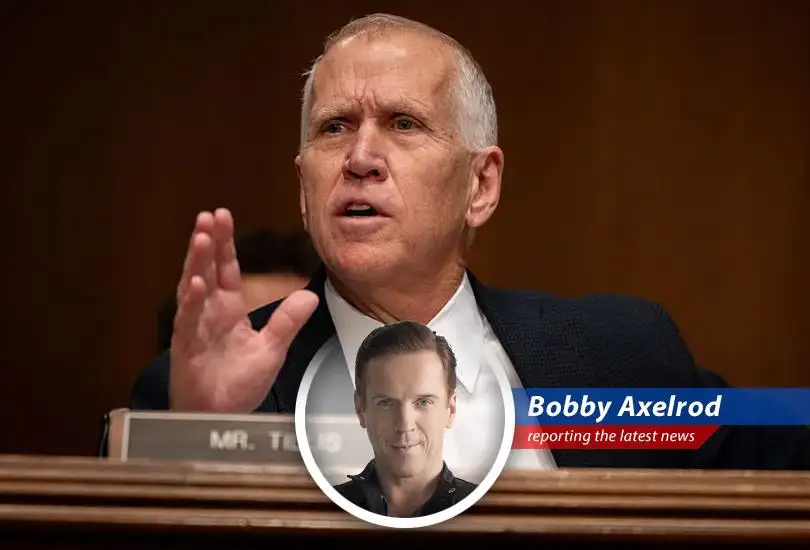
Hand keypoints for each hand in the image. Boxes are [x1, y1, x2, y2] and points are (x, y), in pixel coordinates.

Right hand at [169, 208, 317, 411]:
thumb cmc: (238, 385)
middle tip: (210, 216)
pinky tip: (196, 283)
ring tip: (200, 237)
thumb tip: (310, 297)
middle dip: (208, 243)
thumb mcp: (272, 349)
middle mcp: (209, 314)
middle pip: (207, 270)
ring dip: (195, 263)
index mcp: (228, 311)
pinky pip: (188, 320)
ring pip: (193, 288)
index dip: (225, 244)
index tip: (223, 217)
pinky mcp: (186, 347)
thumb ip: (287, 321)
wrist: (222, 417)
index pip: (227, 270)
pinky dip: (192, 302)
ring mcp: (195, 328)